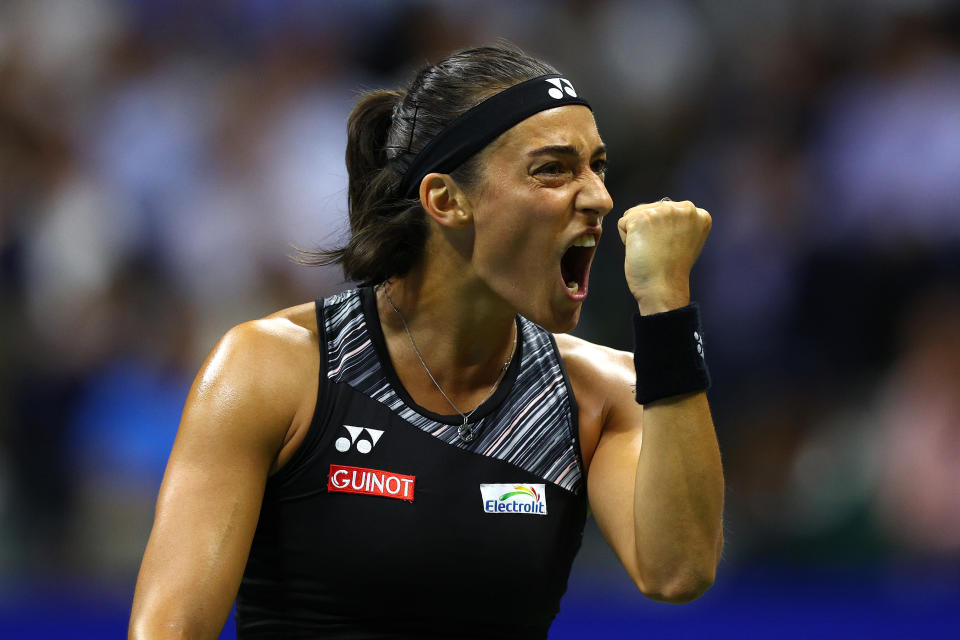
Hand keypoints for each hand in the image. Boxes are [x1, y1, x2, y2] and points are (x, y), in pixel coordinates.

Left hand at [617, 199, 711, 314]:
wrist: (663, 288)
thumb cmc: (671, 270)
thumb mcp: (685, 240)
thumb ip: (678, 222)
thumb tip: (659, 211)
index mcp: (699, 214)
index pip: (668, 210)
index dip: (663, 231)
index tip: (671, 248)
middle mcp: (685, 208)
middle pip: (651, 209)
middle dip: (649, 230)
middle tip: (660, 251)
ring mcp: (664, 211)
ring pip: (635, 214)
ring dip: (637, 233)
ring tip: (651, 250)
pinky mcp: (642, 217)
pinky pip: (623, 223)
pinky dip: (626, 239)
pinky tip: (641, 250)